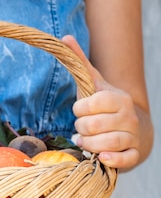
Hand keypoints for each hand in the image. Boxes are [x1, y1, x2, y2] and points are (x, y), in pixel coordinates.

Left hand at [62, 35, 139, 169]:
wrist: (133, 129)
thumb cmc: (106, 107)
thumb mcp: (94, 86)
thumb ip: (80, 64)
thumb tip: (64, 38)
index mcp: (118, 98)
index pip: (92, 104)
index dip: (79, 110)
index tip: (79, 111)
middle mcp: (128, 116)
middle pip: (93, 126)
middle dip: (80, 129)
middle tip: (80, 129)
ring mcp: (133, 135)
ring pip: (106, 144)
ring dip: (89, 145)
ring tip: (84, 142)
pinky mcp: (134, 154)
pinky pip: (124, 159)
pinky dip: (111, 159)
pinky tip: (100, 157)